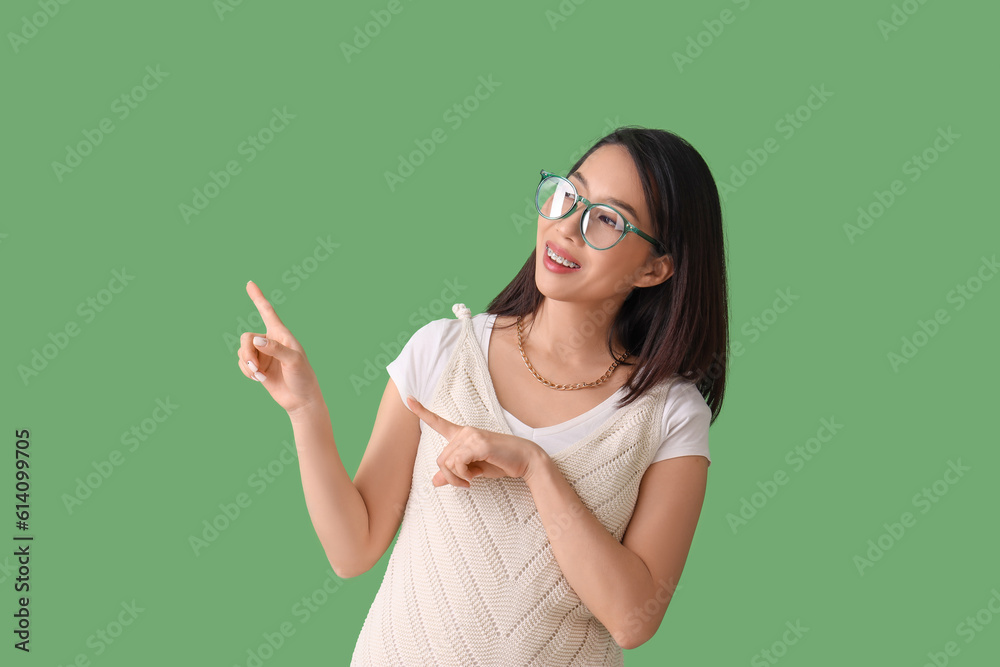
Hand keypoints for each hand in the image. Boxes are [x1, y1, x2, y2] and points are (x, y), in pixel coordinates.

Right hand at [237, 280, 323, 415]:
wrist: (300, 400)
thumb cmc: (303, 378)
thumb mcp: (294, 361)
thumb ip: (276, 349)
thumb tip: (257, 340)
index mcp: (282, 335)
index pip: (267, 312)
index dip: (258, 298)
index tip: (250, 283)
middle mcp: (270, 341)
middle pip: (247, 338)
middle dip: (247, 353)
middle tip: (254, 368)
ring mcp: (263, 355)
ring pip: (242, 351)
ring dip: (247, 364)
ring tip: (259, 375)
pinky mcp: (257, 367)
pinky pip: (241, 363)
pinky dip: (246, 372)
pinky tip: (258, 379)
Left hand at [405, 396, 544, 487]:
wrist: (525, 461)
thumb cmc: (501, 464)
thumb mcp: (474, 471)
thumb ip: (454, 473)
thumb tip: (434, 481)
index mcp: (463, 435)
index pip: (438, 422)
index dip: (421, 412)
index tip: (408, 399)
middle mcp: (465, 432)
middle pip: (440, 458)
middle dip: (449, 476)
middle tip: (464, 483)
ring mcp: (472, 436)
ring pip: (446, 462)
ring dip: (456, 478)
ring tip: (470, 481)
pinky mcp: (479, 444)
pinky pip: (457, 463)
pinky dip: (462, 475)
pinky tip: (473, 478)